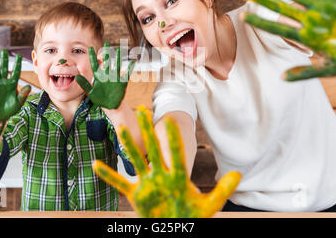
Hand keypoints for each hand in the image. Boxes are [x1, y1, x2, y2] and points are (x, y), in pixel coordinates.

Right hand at [0, 49, 30, 136]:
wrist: (0, 117)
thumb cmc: (10, 109)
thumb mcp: (18, 103)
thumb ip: (23, 95)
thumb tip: (29, 87)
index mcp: (12, 85)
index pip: (15, 72)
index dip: (17, 64)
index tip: (19, 55)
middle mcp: (3, 83)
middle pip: (3, 70)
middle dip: (4, 61)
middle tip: (4, 51)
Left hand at [75, 42, 134, 108]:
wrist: (110, 106)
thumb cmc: (99, 99)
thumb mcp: (90, 92)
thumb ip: (84, 85)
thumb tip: (77, 77)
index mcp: (98, 77)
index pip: (95, 64)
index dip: (92, 56)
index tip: (90, 48)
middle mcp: (107, 75)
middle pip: (107, 62)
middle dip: (106, 53)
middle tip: (106, 43)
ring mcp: (115, 78)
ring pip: (116, 65)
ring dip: (118, 57)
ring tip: (119, 49)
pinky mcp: (122, 82)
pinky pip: (127, 74)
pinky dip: (130, 68)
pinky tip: (133, 62)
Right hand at [93, 106, 240, 217]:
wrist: (177, 223)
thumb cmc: (192, 214)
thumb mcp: (209, 204)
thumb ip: (222, 191)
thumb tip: (239, 176)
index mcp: (177, 176)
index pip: (174, 152)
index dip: (172, 137)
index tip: (170, 120)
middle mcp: (160, 176)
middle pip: (153, 149)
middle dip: (148, 131)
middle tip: (143, 111)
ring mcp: (147, 184)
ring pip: (135, 160)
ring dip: (128, 145)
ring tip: (121, 128)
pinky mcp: (136, 196)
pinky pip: (120, 184)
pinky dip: (108, 175)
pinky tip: (96, 165)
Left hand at [236, 0, 335, 80]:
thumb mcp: (328, 69)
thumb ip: (305, 73)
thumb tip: (281, 78)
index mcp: (305, 37)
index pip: (277, 28)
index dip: (260, 22)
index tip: (242, 17)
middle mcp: (308, 21)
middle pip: (278, 8)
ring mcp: (320, 9)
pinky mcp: (335, 0)